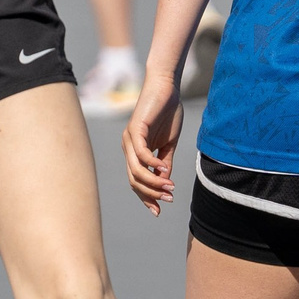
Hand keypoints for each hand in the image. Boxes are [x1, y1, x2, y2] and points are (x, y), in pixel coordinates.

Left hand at [123, 70, 182, 212]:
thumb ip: (165, 163)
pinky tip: (165, 168)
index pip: (136, 181)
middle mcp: (128, 147)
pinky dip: (153, 164)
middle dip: (151, 193)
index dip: (146, 197)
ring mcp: (129, 138)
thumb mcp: (168, 144)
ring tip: (170, 187)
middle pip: (134, 180)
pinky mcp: (135, 129)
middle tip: (169, 198)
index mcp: (135, 152)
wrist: (166, 87)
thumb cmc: (167, 113)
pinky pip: (141, 153)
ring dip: (153, 182)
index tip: (159, 210)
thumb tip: (165, 185)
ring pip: (136, 170)